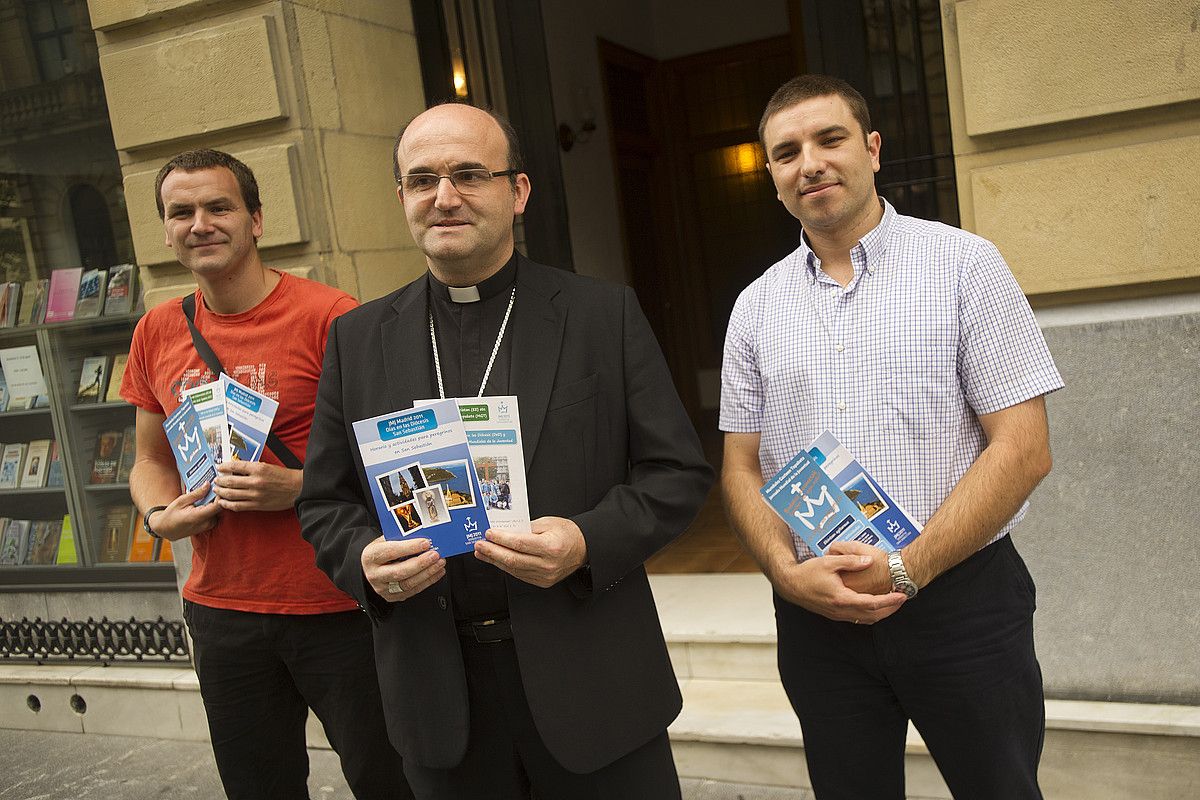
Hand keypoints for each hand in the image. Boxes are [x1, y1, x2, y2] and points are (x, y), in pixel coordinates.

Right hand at [149, 482, 220, 539]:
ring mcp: (208, 526)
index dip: (221, 495)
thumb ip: (197, 493)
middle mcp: (205, 523)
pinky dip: (212, 507)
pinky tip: (206, 501)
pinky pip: (215, 514)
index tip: (218, 486)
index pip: (218, 505)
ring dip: (215, 501)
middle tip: (214, 486)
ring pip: (219, 511)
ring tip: (208, 493)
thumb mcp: (181, 501)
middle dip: (218, 496)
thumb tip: (208, 484)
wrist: (166, 529)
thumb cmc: (171, 516)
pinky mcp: (208, 526)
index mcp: (198, 516)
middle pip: (220, 507)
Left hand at [213, 461, 302, 511]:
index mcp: (259, 469)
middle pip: (230, 481)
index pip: (235, 466)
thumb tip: (236, 470)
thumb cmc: (284, 477)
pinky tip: (223, 502)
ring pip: (231, 494)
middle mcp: (256, 481)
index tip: (219, 467)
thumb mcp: (268, 466)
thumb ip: (252, 468)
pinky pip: (237, 506)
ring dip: (221, 492)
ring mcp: (255, 495)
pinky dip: (227, 504)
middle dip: (220, 480)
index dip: (224, 467)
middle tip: (215, 480)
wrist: (297, 489)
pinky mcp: (257, 505)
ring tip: (217, 490)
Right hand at [361, 536, 445, 602]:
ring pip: (408, 584)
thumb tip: (423, 535)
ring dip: (427, 573)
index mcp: (371, 556)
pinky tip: (436, 572)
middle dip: (421, 563)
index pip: (390, 552)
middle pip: (400, 572)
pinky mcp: (392, 596)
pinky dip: (428, 581)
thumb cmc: (380, 551)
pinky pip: (413, 591)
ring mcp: (383, 588)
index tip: (425, 543)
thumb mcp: (385, 540)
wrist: (372, 567)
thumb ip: (401, 538)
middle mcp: (375, 574)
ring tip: (439, 563)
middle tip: (435, 555)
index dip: (409, 547)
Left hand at [474, 516, 586, 587]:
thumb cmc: (567, 533)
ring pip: (514, 569)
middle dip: (492, 552)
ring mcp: (545, 576)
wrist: (583, 548)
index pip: (519, 544)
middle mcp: (548, 564)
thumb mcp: (547, 523)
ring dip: (495, 561)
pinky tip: (497, 560)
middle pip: (513, 559)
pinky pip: (519, 575)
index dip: (501, 539)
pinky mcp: (542, 582)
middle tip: (479, 545)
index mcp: (551, 547)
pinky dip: (506, 567)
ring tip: (483, 553)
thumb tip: (504, 531)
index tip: (489, 534)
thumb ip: (525, 528)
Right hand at [770, 551, 906, 624]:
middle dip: (890, 609)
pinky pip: (857, 618)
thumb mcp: (829, 562)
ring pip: (866, 620)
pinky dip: (870, 614)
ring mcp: (837, 615)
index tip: (903, 595)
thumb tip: (870, 560)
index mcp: (841, 598)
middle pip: (873, 616)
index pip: (872, 603)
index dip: (890, 600)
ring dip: (882, 613)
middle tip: (903, 599)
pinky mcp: (835, 614)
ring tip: (893, 603)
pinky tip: (875, 606)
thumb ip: (851, 561)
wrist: (790, 585)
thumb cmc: (808, 572)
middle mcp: (841, 610)